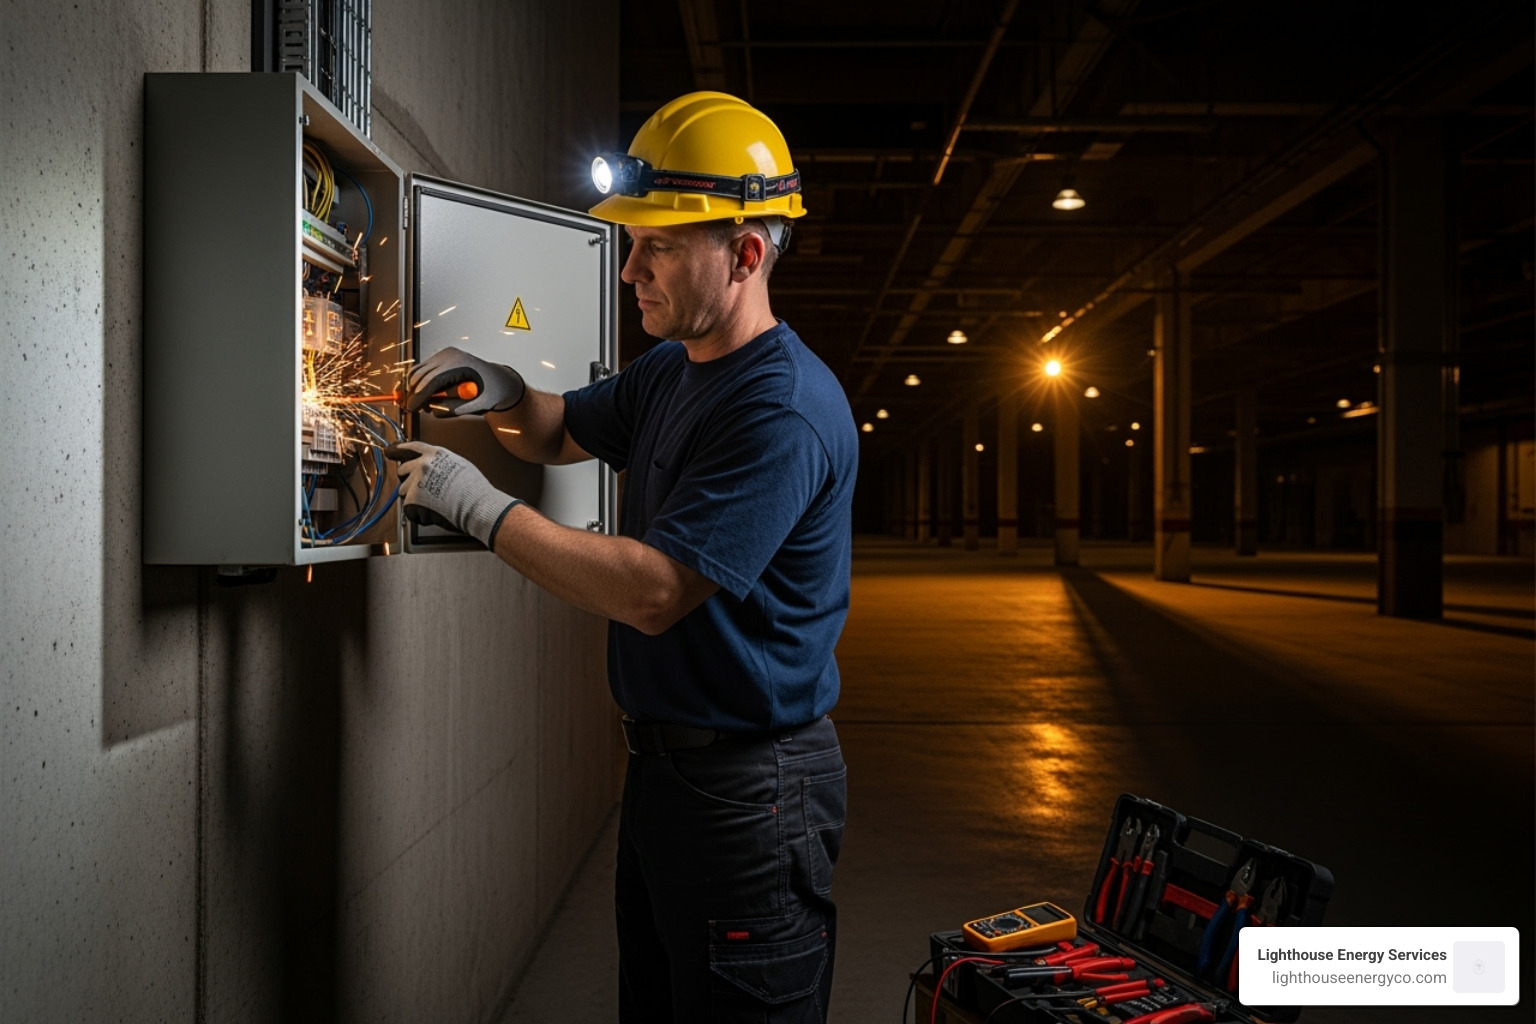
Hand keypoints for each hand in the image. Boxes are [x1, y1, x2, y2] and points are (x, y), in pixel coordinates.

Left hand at [383, 441, 520, 546]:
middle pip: (403, 470)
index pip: (412, 447)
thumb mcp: (460, 464)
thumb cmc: (473, 488)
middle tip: (421, 489)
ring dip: (414, 498)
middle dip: (408, 480)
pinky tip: (433, 512)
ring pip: (404, 491)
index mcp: (435, 454)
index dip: (400, 448)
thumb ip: (442, 463)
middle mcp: (423, 464)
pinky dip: (419, 514)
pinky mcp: (413, 499)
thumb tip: (435, 468)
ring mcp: (416, 481)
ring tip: (432, 503)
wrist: (476, 505)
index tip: (391, 450)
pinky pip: (409, 509)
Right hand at [405, 346, 525, 416]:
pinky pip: (422, 370)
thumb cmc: (490, 393)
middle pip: (420, 375)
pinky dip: (419, 383)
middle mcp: (450, 356)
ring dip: (415, 389)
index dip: (419, 396)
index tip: (412, 408)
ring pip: (417, 372)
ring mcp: (444, 354)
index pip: (431, 381)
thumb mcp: (475, 406)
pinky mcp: (440, 357)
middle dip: (413, 394)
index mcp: (460, 365)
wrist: (498, 381)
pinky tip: (426, 396)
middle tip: (415, 409)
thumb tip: (431, 409)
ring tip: (423, 405)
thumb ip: (453, 409)